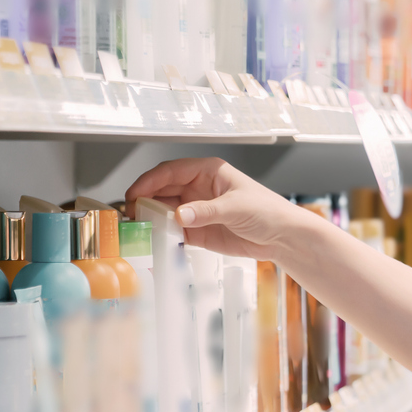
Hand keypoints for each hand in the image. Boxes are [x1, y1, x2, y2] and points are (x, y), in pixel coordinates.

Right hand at [123, 157, 312, 260]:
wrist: (281, 238)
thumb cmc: (268, 211)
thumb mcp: (236, 208)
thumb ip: (206, 212)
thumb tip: (179, 215)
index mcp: (207, 172)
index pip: (171, 171)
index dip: (149, 180)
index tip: (134, 192)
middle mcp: (198, 189)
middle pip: (162, 190)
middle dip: (144, 199)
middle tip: (130, 213)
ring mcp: (196, 210)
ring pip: (164, 210)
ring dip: (150, 218)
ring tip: (138, 227)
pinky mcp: (198, 231)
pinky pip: (173, 231)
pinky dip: (161, 234)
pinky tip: (154, 239)